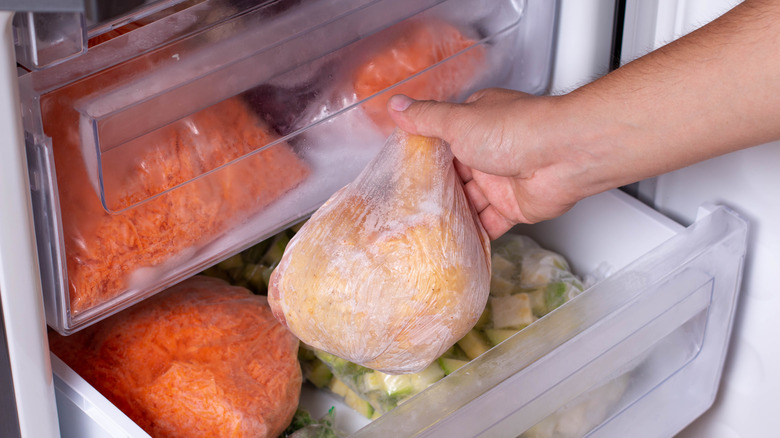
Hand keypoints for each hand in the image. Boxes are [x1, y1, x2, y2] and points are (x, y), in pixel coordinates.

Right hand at [387, 89, 587, 239]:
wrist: (564, 156)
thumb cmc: (516, 129)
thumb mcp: (458, 121)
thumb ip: (426, 118)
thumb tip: (397, 104)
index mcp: (475, 124)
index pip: (441, 141)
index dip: (421, 157)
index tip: (398, 174)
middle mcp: (488, 151)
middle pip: (454, 176)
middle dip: (433, 191)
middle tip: (404, 208)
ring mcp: (501, 181)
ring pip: (469, 202)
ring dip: (450, 214)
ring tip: (422, 229)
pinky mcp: (513, 207)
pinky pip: (489, 225)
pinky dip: (473, 235)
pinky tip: (454, 243)